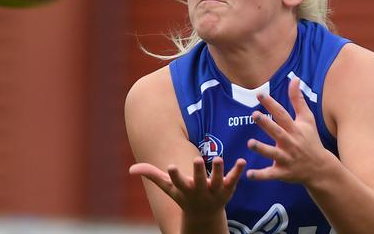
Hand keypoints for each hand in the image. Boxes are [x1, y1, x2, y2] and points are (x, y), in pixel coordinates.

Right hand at [129, 156, 245, 216]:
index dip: (174, 175)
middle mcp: (199, 191)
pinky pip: (233, 179)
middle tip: (196, 160)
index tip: (170, 166)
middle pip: (198, 181)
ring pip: (217, 180)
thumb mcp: (168, 188)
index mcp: (184, 189)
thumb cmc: (184, 197)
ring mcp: (214, 191)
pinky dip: (238, 171)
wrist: (204, 216)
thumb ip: (152, 175)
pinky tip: (242, 161)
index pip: (177, 182)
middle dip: (198, 172)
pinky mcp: (227, 188)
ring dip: (218, 170)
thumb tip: (131, 169)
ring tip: (219, 158)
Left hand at [246, 77, 334, 184]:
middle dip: (266, 124)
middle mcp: (290, 143)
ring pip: (273, 153)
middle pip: (277, 132)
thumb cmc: (310, 140)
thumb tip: (294, 79)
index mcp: (295, 129)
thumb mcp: (307, 119)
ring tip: (250, 143)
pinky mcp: (283, 173)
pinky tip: (248, 174)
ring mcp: (287, 159)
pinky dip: (260, 175)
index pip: (282, 114)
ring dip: (262, 149)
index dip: (271, 104)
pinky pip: (270, 174)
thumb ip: (298, 100)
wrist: (320, 168)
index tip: (260, 94)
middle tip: (254, 114)